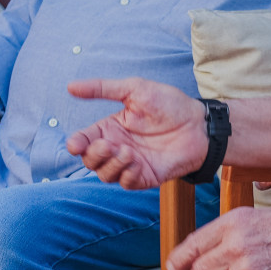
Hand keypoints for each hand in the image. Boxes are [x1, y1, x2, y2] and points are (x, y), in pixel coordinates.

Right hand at [65, 78, 207, 189]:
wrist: (199, 124)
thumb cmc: (170, 104)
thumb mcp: (135, 90)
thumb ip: (103, 89)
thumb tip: (70, 86)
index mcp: (110, 128)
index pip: (83, 141)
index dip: (76, 144)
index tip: (76, 144)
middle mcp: (117, 148)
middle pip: (90, 161)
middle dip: (94, 155)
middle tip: (110, 145)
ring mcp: (130, 164)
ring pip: (105, 174)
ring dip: (112, 164)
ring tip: (128, 151)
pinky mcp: (145, 176)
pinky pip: (126, 183)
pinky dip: (126, 174)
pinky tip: (136, 162)